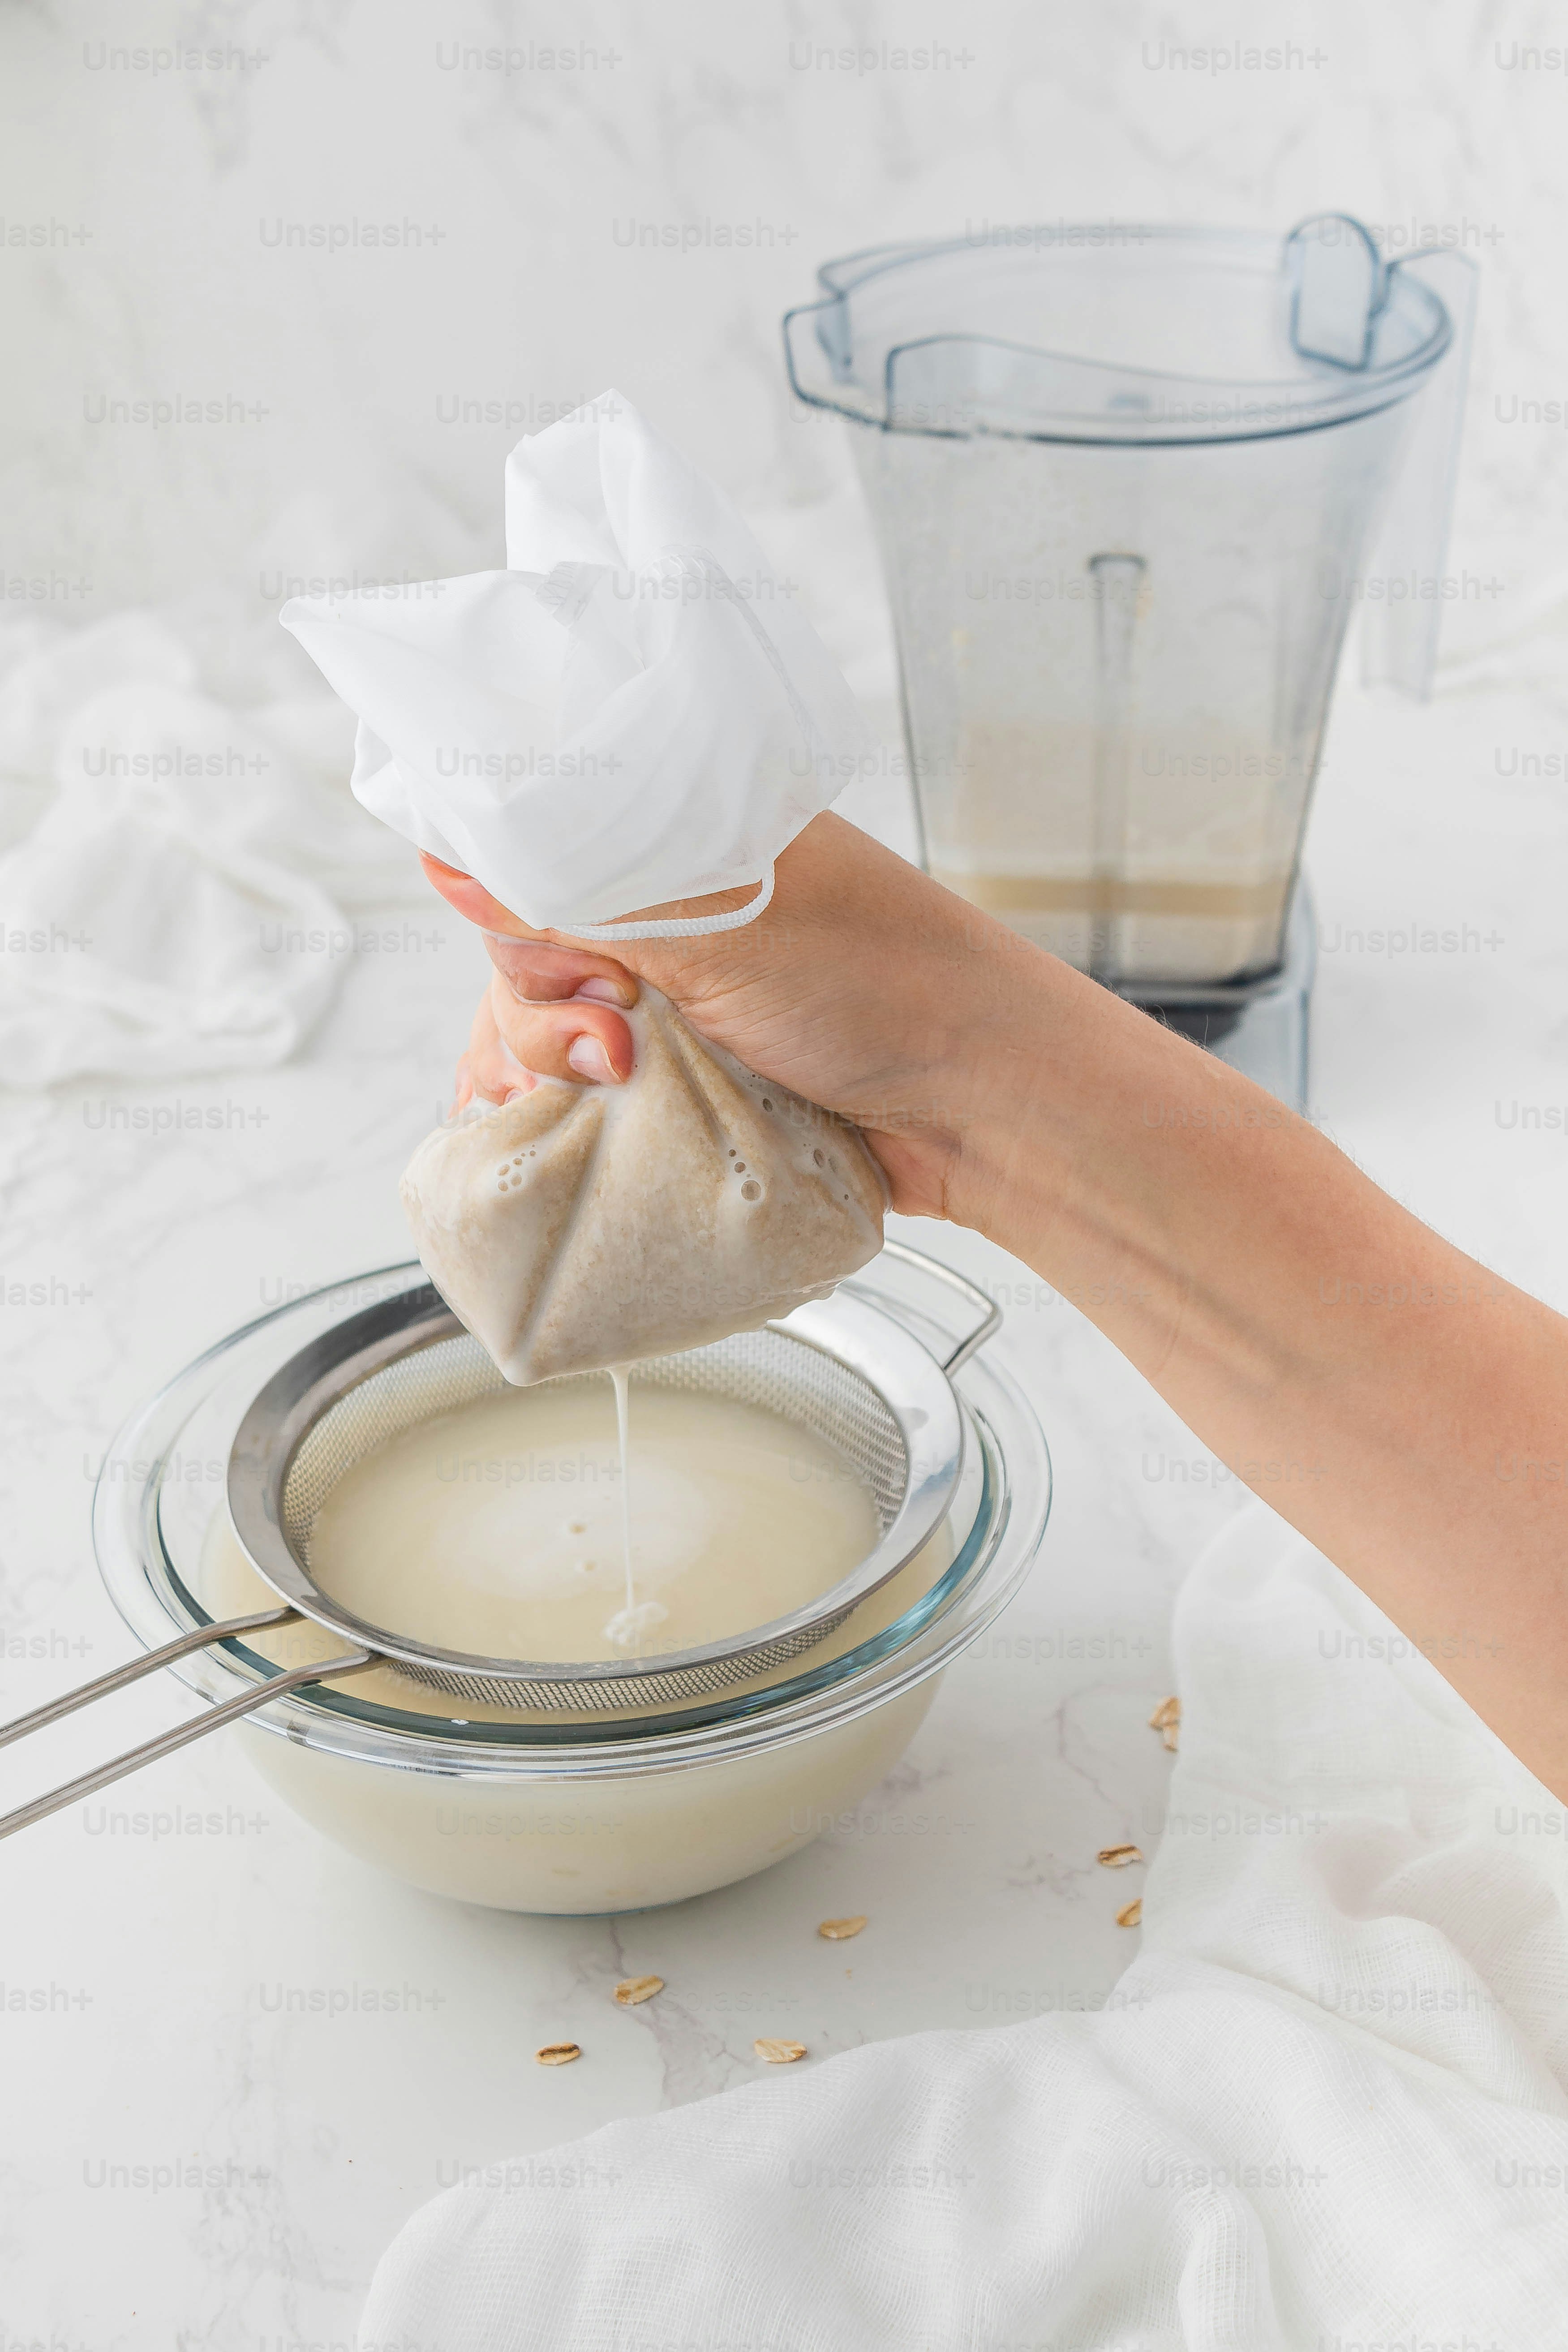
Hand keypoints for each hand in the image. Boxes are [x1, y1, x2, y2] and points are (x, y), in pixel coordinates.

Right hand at [432, 811, 1038, 1224]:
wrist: (986, 1109)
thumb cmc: (889, 989)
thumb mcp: (724, 920)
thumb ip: (588, 884)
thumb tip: (448, 853)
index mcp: (680, 836)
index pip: (531, 853)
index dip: (523, 921)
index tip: (579, 977)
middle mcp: (672, 913)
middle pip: (527, 954)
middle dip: (546, 1013)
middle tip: (620, 1049)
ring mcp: (680, 1001)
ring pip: (552, 1035)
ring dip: (554, 1076)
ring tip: (618, 1097)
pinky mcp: (690, 1081)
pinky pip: (594, 1098)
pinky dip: (572, 1121)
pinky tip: (565, 1140)